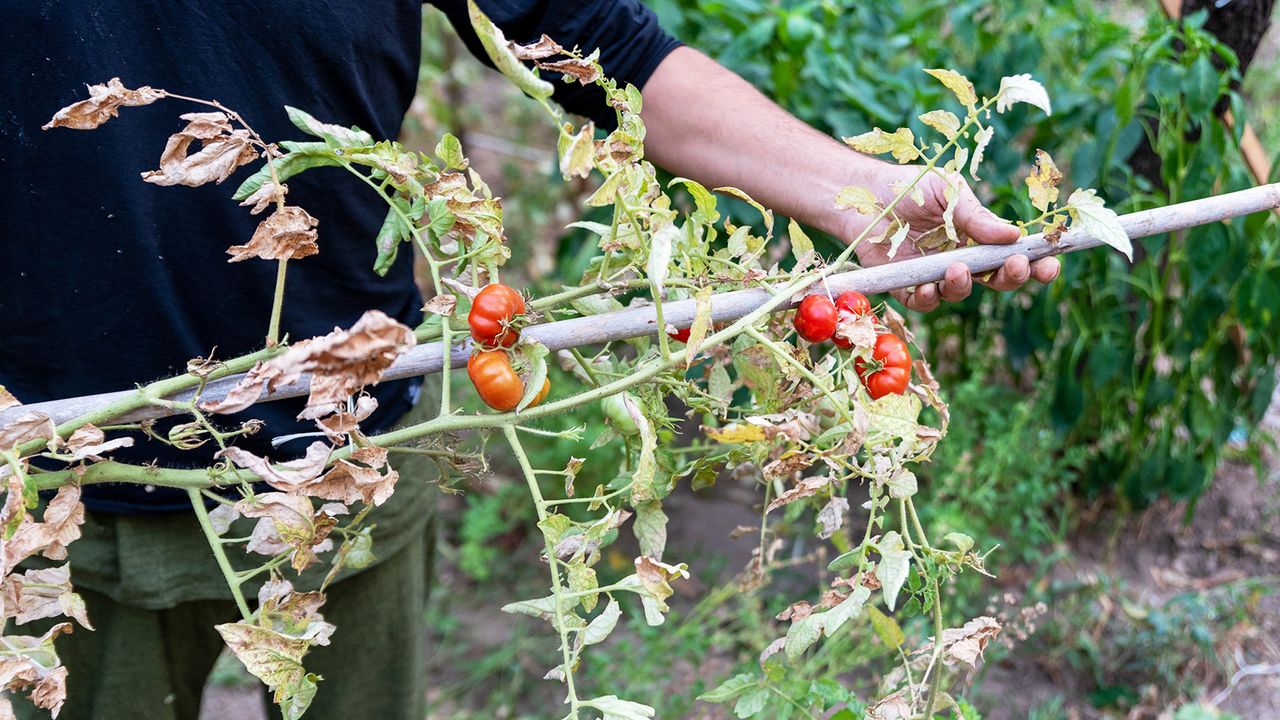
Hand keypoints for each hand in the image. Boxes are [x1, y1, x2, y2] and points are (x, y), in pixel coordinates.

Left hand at [843, 164, 1059, 311]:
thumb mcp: (948, 192)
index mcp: (979, 237)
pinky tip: (929, 287)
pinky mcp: (905, 285)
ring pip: (959, 293)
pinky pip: (923, 301)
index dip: (1036, 264)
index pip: (1014, 256)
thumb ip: (976, 216)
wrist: (864, 192)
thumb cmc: (911, 188)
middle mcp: (961, 259)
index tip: (1051, 263)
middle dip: (1011, 278)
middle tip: (1014, 266)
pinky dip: (928, 298)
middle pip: (995, 280)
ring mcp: (934, 275)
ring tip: (958, 269)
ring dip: (963, 285)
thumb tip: (1014, 235)